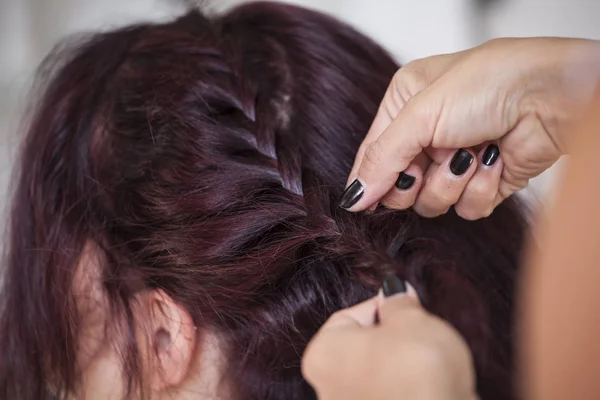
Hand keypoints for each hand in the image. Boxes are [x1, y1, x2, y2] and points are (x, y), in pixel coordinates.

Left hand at [302, 279, 476, 399]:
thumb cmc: (419, 372)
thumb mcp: (411, 319)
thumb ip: (398, 302)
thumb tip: (394, 292)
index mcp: (322, 355)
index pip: (349, 316)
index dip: (384, 306)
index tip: (405, 303)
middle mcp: (328, 388)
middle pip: (363, 346)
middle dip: (393, 337)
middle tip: (419, 330)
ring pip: (380, 372)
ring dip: (402, 364)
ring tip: (428, 359)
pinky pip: (394, 393)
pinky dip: (409, 387)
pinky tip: (429, 383)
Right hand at [340, 38, 598, 218]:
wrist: (550, 95)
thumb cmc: (485, 85)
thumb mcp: (418, 116)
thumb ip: (380, 160)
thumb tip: (351, 198)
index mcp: (404, 107)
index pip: (374, 156)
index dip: (372, 181)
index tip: (365, 201)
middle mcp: (428, 136)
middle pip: (400, 188)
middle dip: (416, 181)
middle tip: (426, 166)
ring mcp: (456, 161)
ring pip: (433, 203)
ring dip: (453, 182)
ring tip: (471, 153)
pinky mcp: (484, 182)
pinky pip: (467, 209)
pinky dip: (481, 189)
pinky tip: (494, 160)